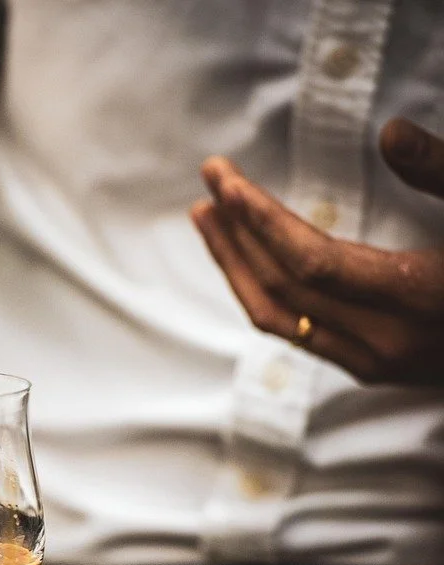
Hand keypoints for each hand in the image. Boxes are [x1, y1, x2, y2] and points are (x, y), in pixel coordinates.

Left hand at [191, 117, 443, 384]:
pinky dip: (262, 292)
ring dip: (235, 266)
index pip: (310, 263)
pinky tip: (249, 259)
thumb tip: (389, 132)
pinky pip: (295, 332)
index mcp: (420, 300)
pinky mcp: (372, 370)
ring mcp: (375, 364)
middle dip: (235, 234)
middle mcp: (387, 343)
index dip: (260, 221)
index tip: (226, 181)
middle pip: (281, 291)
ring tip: (208, 217)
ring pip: (278, 319)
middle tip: (209, 182)